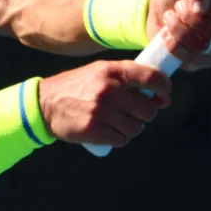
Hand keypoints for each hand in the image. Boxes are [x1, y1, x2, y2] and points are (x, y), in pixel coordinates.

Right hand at [38, 60, 171, 146]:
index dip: (164, 88)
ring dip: (132, 128)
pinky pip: (122, 140)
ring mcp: (101, 111)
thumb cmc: (78, 87)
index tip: (163, 95)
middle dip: (145, 113)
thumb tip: (162, 98)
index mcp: (112, 71)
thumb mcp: (101, 73)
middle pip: (148, 109)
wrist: (46, 104)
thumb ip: (129, 80)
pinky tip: (109, 131)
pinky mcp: (94, 130)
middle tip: (133, 112)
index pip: (151, 77)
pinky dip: (119, 138)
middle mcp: (108, 90)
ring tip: (118, 122)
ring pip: (136, 127)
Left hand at [145, 0, 210, 71]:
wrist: (157, 11)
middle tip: (177, 7)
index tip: (190, 1)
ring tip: (170, 18)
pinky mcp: (201, 63)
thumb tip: (201, 6)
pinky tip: (167, 34)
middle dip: (189, 17)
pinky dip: (173, 44)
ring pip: (201, 46)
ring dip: (178, 29)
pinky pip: (189, 59)